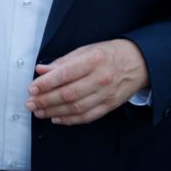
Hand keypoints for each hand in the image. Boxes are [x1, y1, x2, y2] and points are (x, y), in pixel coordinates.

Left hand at [26, 38, 148, 125]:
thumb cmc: (109, 54)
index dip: (47, 83)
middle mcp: (101, 78)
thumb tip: (41, 70)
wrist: (139, 63)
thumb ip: (63, 62)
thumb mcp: (86, 50)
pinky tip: (57, 118)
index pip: (66, 74)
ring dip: (54, 112)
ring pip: (76, 108)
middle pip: (69, 94)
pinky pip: (88, 116)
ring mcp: (106, 94)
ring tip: (39, 112)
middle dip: (46, 100)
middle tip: (31, 103)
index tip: (32, 88)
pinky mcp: (110, 105)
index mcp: (93, 60)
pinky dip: (70, 120)